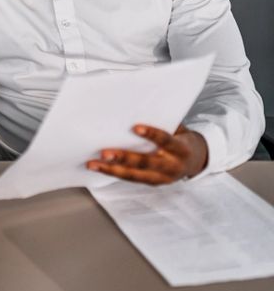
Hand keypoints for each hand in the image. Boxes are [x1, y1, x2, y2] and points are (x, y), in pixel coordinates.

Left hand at [86, 124, 207, 184]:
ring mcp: (162, 178)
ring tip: (93, 164)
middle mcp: (172, 166)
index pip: (166, 140)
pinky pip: (131, 178)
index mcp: (181, 149)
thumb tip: (137, 107)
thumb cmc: (180, 138)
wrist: (197, 160)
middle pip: (146, 162)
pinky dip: (113, 173)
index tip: (135, 127)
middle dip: (124, 158)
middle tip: (104, 152)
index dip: (152, 134)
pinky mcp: (152, 183)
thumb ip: (161, 122)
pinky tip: (98, 167)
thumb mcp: (177, 128)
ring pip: (134, 175)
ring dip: (111, 169)